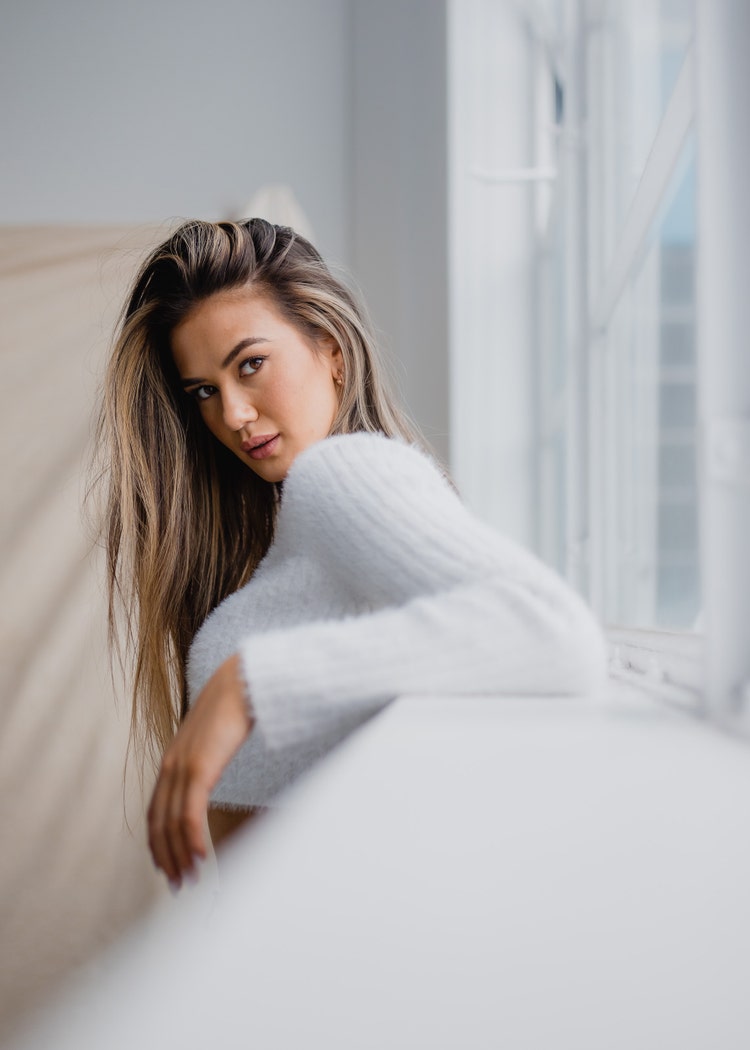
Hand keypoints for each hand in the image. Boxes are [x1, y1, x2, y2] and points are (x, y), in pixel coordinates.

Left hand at [147, 654, 252, 888]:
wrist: (242, 680)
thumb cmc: (234, 707)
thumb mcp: (213, 739)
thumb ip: (206, 758)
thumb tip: (211, 775)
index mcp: (172, 760)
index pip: (155, 812)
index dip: (158, 843)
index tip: (167, 867)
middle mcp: (171, 765)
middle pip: (160, 823)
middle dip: (166, 858)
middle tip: (178, 885)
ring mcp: (183, 766)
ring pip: (173, 823)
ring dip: (180, 856)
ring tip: (192, 879)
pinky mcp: (200, 766)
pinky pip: (191, 812)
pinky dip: (192, 838)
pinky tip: (202, 856)